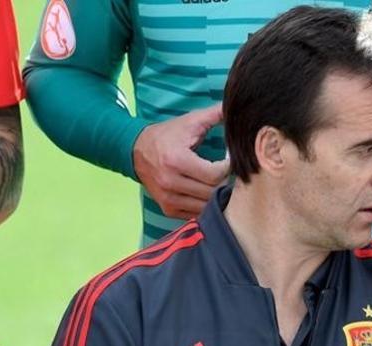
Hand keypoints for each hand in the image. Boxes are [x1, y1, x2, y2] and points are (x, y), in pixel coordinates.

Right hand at [132, 103, 229, 219]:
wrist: (136, 151)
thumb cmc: (167, 135)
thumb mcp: (190, 121)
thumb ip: (215, 114)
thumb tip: (235, 104)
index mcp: (176, 160)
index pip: (214, 175)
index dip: (227, 168)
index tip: (227, 161)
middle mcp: (170, 182)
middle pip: (211, 191)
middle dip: (222, 182)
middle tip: (225, 172)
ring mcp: (167, 198)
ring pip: (204, 205)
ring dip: (214, 195)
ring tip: (216, 182)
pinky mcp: (167, 208)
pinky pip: (194, 213)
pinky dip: (203, 205)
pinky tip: (204, 192)